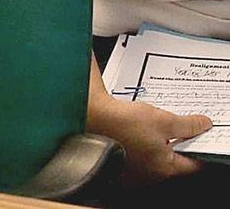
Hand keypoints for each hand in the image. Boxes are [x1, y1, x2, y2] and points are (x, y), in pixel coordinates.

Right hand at [92, 94, 211, 183]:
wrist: (88, 115)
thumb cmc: (121, 122)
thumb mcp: (163, 119)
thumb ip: (187, 124)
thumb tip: (202, 125)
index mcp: (163, 168)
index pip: (193, 163)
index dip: (199, 147)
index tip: (201, 135)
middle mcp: (147, 174)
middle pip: (172, 159)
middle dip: (176, 142)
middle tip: (177, 124)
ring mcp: (130, 169)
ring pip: (152, 155)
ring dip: (156, 141)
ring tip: (152, 122)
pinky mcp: (116, 160)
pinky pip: (135, 152)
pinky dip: (139, 141)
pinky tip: (134, 126)